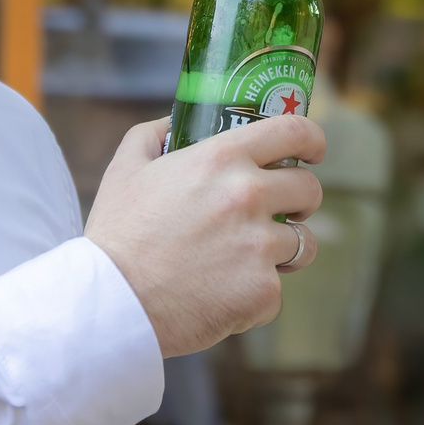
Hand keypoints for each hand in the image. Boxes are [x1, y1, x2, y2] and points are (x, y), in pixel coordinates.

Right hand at [84, 116, 325, 357]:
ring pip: (303, 244)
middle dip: (300, 201)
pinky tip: (221, 295)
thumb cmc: (117, 235)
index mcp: (221, 159)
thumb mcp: (125, 168)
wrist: (111, 303)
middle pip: (309, 190)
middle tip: (280, 213)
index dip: (312, 140)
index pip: (294, 131)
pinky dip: (255, 295)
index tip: (312, 152)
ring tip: (249, 260)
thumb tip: (175, 121)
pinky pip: (277, 290)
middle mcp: (248, 196)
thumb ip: (153, 135)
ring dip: (284, 251)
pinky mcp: (263, 291)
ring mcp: (260, 246)